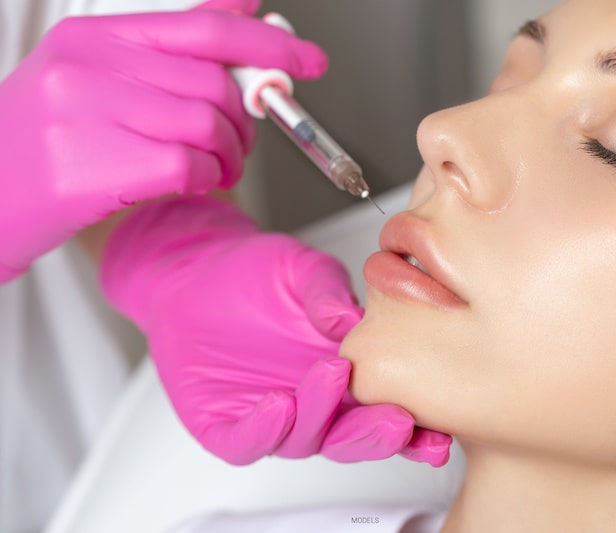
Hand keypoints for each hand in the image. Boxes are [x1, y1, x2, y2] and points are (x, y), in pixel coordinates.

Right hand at [0, 0, 325, 281]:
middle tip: (239, 144)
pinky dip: (205, 177)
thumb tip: (243, 18)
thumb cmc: (46, 146)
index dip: (267, 42)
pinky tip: (192, 182)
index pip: (203, 27)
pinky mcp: (88, 167)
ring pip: (207, 122)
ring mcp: (84, 114)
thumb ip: (167, 56)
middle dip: (247, 119)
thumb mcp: (96, 82)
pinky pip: (186, 164)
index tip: (307, 59)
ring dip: (230, 155)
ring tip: (215, 169)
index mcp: (94, 38)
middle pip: (214, 81)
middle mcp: (87, 65)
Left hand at [100, 196, 451, 466]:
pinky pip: (245, 441)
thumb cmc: (257, 275)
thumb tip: (352, 319)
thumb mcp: (304, 269)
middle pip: (353, 439)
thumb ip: (329, 292)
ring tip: (331, 377)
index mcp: (348, 376)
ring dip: (322, 418)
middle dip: (376, 435)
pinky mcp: (225, 426)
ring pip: (306, 440)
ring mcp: (272, 419)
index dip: (418, 429)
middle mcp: (315, 405)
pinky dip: (262, 430)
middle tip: (396, 418)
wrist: (196, 273)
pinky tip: (277, 407)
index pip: (387, 411)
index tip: (441, 430)